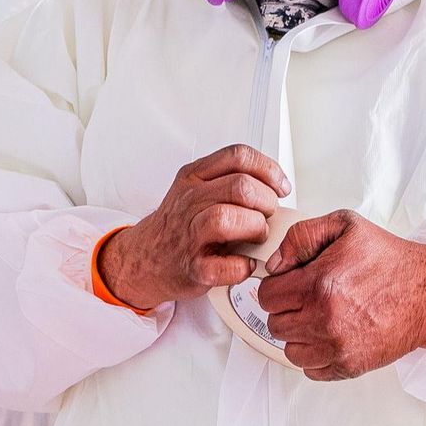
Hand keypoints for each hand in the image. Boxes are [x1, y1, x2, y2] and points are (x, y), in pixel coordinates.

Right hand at [99, 144, 290, 310]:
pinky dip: (243, 266)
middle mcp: (189, 201)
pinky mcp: (193, 268)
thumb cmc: (180, 225)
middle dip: (266, 201)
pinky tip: (244, 263)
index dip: (268, 169)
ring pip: (228, 218)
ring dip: (255, 228)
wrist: (145, 259)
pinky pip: (225, 265)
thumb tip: (276, 187)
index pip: (238, 156)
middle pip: (240, 186)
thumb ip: (229, 182)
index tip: (280, 187)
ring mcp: (189, 234)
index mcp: (194, 177)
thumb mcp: (197, 190)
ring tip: (256, 236)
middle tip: (267, 215)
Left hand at [254, 210, 425, 380]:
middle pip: (276, 324)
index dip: (278, 286)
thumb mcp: (345, 225)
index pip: (266, 296)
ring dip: (299, 335)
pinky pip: (311, 370)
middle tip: (308, 298)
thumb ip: (301, 237)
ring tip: (320, 318)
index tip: (292, 283)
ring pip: (290, 350)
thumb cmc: (390, 260)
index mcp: (318, 283)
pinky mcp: (349, 366)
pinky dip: (316, 356)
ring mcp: (336, 347)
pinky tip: (331, 336)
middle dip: (288, 310)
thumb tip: (275, 264)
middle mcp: (324, 319)